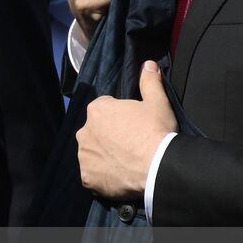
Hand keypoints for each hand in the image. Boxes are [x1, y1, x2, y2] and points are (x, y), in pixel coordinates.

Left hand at [76, 61, 176, 199]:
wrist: (158, 168)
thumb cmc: (156, 132)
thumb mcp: (157, 102)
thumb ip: (149, 81)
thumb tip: (147, 64)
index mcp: (97, 110)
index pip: (105, 110)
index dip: (121, 118)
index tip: (134, 127)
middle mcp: (83, 131)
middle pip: (96, 132)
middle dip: (109, 137)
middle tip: (130, 146)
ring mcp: (84, 156)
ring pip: (93, 153)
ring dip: (104, 156)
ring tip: (126, 162)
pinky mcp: (87, 178)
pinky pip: (92, 175)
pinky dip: (102, 176)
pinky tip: (119, 176)